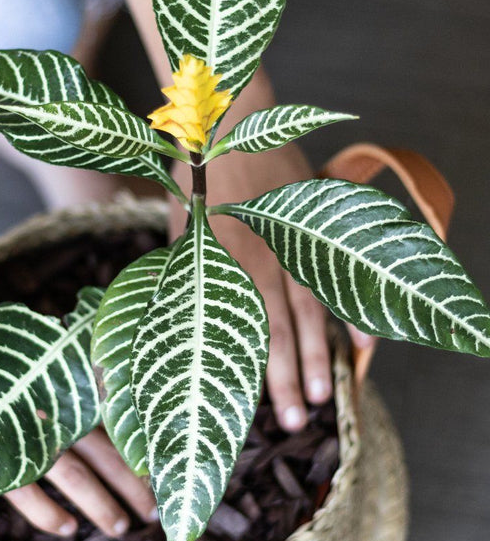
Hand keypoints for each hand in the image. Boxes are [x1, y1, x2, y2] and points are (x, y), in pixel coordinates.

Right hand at [0, 294, 155, 536]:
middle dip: (131, 484)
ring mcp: (23, 429)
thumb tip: (114, 376)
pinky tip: (66, 528)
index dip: (141, 444)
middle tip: (153, 512)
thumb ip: (73, 361)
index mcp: (68, 377)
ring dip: (99, 504)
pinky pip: (23, 490)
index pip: (117, 416)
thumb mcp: (38, 341)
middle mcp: (53, 406)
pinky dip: (46, 512)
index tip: (164, 467)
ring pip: (73, 475)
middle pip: (104, 451)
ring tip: (120, 528)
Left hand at [170, 143, 373, 431]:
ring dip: (320, 355)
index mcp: (225, 264)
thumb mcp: (180, 231)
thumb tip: (175, 324)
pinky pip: (338, 276)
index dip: (251, 373)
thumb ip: (187, 276)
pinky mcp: (317, 229)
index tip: (255, 411)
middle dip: (287, 379)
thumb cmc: (195, 181)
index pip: (243, 331)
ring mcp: (295, 245)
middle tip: (294, 422)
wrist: (231, 119)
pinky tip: (364, 342)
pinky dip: (352, 308)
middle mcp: (263, 261)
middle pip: (280, 331)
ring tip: (325, 396)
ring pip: (313, 311)